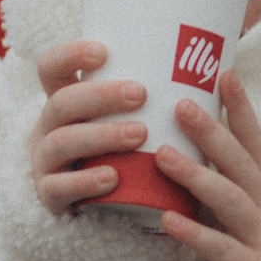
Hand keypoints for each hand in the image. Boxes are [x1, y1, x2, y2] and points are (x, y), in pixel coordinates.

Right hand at [29, 40, 151, 215]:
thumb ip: (151, 95)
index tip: (104, 52)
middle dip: (100, 96)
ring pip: (61, 142)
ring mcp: (45, 162)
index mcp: (64, 102)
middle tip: (140, 94)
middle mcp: (49, 128)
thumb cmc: (121, 152)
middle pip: (61, 103)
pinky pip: (60, 187)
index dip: (70, 55)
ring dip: (101, 135)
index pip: (51, 68)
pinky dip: (86, 181)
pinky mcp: (50, 196)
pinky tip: (113, 177)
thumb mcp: (124, 120)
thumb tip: (214, 63)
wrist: (101, 208)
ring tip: (139, 135)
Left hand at [156, 74, 260, 260]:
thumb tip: (172, 131)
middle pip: (240, 163)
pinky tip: (165, 219)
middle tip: (180, 106)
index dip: (241, 107)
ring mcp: (258, 235)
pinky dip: (193, 232)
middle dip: (212, 133)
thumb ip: (215, 174)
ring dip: (196, 175)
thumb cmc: (243, 241)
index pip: (252, 139)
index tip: (225, 74)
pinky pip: (218, 247)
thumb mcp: (237, 202)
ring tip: (162, 156)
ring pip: (230, 200)